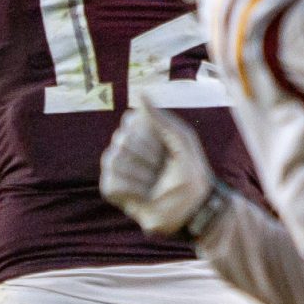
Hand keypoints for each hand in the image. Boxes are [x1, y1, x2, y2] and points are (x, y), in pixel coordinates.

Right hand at [100, 104, 217, 235]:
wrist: (191, 210)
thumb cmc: (192, 174)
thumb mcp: (182, 140)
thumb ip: (161, 118)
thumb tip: (141, 93)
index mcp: (144, 134)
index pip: (130, 121)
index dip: (149, 136)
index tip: (167, 149)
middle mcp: (128, 148)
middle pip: (121, 140)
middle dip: (147, 157)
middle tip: (162, 170)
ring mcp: (118, 169)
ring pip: (113, 160)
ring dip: (140, 175)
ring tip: (153, 184)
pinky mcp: (112, 190)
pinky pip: (110, 182)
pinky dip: (131, 189)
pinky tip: (143, 196)